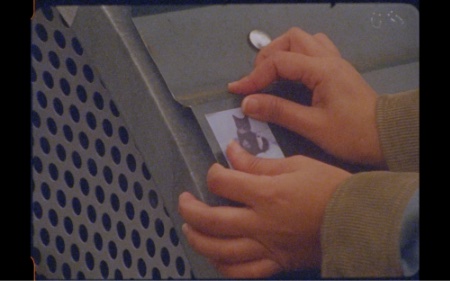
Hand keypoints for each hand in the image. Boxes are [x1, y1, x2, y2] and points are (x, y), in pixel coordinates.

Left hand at [178, 141, 350, 277]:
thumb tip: (231, 152)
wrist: (358, 219)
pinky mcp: (275, 262)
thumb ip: (258, 163)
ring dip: (198, 239)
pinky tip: (215, 256)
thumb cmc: (330, 187)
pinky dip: (223, 266)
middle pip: (210, 220)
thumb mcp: (296, 164)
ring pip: (219, 251)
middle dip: (189, 209)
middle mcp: (261, 223)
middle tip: (184, 200)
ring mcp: (266, 247)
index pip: (222, 183)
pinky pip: (242, 272)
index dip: (212, 173)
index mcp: (266, 193)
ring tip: (189, 228)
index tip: (216, 169)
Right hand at [229, 27, 385, 166]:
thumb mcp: (312, 126)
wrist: (387, 137)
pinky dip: (298, 56)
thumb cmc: (352, 134)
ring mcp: (336, 62)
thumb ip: (279, 111)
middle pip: (291, 38)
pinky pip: (315, 50)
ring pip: (304, 40)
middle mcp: (328, 59)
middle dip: (268, 56)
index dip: (253, 76)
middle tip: (257, 80)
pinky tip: (293, 75)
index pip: (279, 62)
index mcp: (321, 70)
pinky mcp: (339, 70)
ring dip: (284, 52)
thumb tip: (247, 103)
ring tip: (272, 74)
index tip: (237, 92)